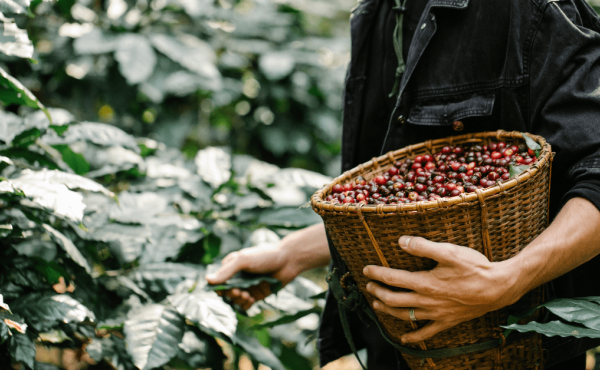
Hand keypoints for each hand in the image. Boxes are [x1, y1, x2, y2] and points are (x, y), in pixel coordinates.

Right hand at [205, 243, 298, 309]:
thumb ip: (227, 271)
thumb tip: (208, 280)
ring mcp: (248, 286)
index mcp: (232, 267)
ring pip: (236, 300)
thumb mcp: (243, 260)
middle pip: (226, 293)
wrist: (288, 260)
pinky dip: (246, 305)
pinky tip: (251, 299)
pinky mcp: (257, 294)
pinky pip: (247, 305)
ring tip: (247, 295)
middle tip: (239, 292)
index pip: (218, 281)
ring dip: (238, 300)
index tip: (225, 289)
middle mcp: (239, 277)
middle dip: (231, 294)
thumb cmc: (265, 255)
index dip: (219, 288)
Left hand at [363, 236, 521, 343]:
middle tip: (368, 287)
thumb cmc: (474, 267)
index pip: (393, 278)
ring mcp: (436, 314)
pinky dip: (413, 336)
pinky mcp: (447, 321)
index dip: (377, 274)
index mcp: (425, 283)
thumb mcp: (449, 251)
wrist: (498, 288)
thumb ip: (423, 246)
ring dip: (388, 310)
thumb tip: (401, 241)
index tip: (366, 270)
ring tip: (376, 305)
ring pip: (405, 315)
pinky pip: (426, 333)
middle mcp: (427, 301)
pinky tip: (404, 338)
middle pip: (394, 299)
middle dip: (378, 292)